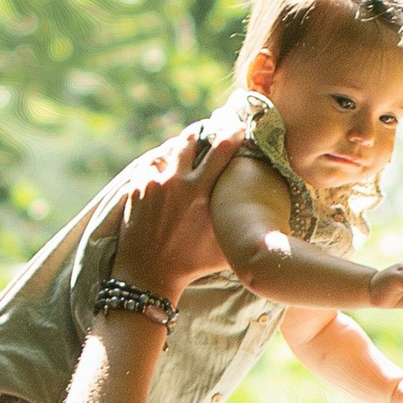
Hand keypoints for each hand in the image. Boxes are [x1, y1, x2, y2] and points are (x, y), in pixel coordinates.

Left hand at [109, 130, 229, 299]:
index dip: (232, 133)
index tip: (237, 127)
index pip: (221, 150)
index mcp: (200, 193)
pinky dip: (160, 163)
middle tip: (207, 130)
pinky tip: (166, 168)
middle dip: (199, 133)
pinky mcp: (136, 189)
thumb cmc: (192, 265)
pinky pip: (150, 165)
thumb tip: (266, 216)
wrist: (149, 274)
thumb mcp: (224, 245)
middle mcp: (176, 183)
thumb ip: (241, 224)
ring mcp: (153, 184)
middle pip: (189, 140)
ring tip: (186, 149)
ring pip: (167, 150)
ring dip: (178, 148)